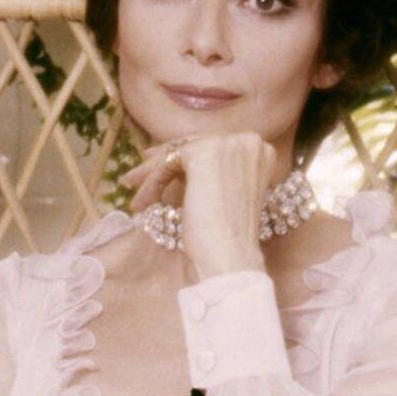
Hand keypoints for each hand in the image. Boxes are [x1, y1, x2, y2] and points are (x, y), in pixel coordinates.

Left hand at [120, 132, 275, 279]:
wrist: (231, 255)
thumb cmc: (228, 236)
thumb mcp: (226, 194)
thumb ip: (214, 171)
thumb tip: (178, 157)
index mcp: (261, 150)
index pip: (214, 146)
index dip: (186, 157)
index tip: (162, 165)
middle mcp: (249, 140)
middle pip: (195, 146)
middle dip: (164, 162)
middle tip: (139, 174)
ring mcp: (228, 143)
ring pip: (179, 153)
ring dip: (153, 175)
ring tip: (135, 194)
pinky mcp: (204, 152)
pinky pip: (168, 161)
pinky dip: (153, 182)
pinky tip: (144, 202)